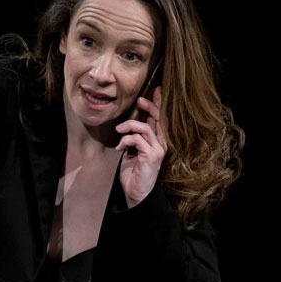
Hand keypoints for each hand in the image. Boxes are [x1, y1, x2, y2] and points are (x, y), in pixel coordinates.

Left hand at [114, 86, 166, 206]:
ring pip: (145, 128)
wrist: (135, 191)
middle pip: (159, 119)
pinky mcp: (152, 156)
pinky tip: (119, 148)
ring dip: (129, 126)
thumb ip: (134, 137)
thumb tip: (128, 124)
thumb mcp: (132, 151)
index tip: (156, 89)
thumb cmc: (133, 172)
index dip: (159, 103)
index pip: (160, 118)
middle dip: (150, 106)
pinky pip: (137, 139)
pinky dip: (126, 140)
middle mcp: (161, 143)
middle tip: (140, 100)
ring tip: (119, 131)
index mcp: (157, 141)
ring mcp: (158, 149)